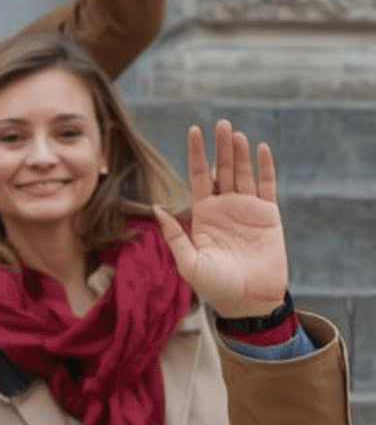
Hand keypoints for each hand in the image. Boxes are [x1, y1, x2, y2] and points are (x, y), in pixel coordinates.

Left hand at [155, 120, 286, 318]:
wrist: (247, 301)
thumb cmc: (214, 286)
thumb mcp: (188, 262)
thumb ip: (174, 235)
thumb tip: (156, 207)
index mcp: (203, 215)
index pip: (199, 177)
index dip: (197, 154)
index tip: (193, 131)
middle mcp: (224, 207)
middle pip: (222, 169)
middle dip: (220, 147)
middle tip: (220, 123)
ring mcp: (247, 209)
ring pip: (243, 173)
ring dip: (240, 153)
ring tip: (235, 133)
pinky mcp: (268, 215)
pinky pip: (267, 186)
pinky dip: (265, 168)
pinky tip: (261, 149)